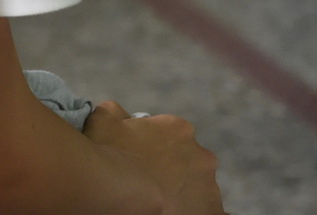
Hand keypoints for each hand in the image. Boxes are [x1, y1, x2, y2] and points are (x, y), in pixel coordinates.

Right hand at [85, 101, 224, 213]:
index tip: (141, 161)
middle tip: (150, 183)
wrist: (118, 189)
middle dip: (173, 171)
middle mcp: (201, 155)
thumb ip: (116, 111)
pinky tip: (180, 212)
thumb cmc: (109, 153)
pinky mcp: (213, 212)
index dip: (154, 149)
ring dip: (185, 193)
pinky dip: (200, 212)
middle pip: (189, 162)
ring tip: (161, 203)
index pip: (171, 136)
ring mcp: (209, 186)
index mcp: (179, 129)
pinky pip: (213, 213)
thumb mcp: (103, 119)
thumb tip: (119, 113)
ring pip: (199, 189)